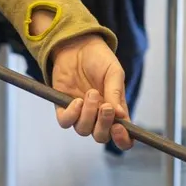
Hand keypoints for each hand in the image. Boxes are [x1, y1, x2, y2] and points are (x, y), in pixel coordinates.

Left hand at [51, 33, 131, 148]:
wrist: (77, 45)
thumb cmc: (99, 59)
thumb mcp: (114, 73)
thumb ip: (116, 93)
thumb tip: (121, 116)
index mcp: (116, 110)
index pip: (122, 135)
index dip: (122, 140)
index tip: (119, 129)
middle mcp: (98, 116)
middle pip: (101, 136)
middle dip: (104, 125)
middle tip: (106, 107)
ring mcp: (81, 113)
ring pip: (83, 130)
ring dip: (89, 114)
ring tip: (91, 93)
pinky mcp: (63, 107)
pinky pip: (66, 122)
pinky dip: (72, 114)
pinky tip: (77, 100)